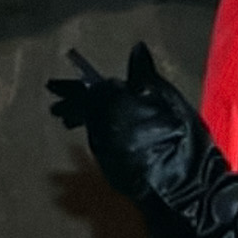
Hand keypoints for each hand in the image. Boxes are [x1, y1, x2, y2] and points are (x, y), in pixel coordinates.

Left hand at [46, 42, 212, 216]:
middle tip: (55, 108)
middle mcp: (99, 127)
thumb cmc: (180, 139)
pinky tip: (102, 138)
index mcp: (111, 103)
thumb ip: (146, 75)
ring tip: (70, 120)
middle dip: (69, 107)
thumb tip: (137, 49)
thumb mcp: (168, 98)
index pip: (85, 90)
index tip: (52, 86)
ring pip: (90, 130)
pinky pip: (100, 146)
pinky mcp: (110, 171)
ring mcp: (103, 151)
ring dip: (82, 122)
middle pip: (82, 113)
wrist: (184, 188)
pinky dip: (98, 138)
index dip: (69, 87)